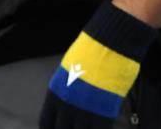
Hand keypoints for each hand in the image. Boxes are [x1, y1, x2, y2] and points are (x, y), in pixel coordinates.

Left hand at [40, 1, 156, 126]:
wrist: (114, 41)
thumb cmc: (95, 46)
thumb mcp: (71, 66)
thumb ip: (68, 86)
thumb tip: (70, 96)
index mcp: (56, 93)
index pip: (47, 122)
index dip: (53, 127)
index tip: (60, 127)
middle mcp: (66, 105)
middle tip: (75, 125)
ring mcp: (85, 110)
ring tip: (90, 125)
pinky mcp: (104, 110)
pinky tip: (102, 125)